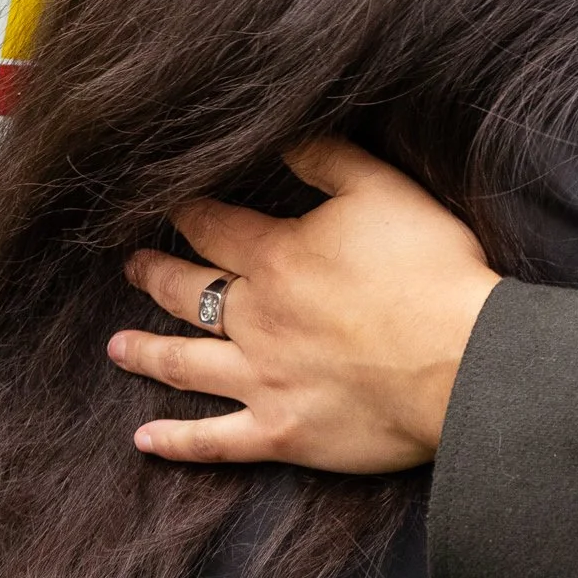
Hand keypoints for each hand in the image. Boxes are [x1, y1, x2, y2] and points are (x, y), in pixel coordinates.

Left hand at [110, 137, 502, 472]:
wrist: (461, 361)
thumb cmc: (430, 270)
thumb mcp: (383, 190)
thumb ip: (327, 159)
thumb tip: (282, 135)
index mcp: (277, 258)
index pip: (214, 228)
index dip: (189, 213)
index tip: (169, 205)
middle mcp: (255, 319)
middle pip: (189, 292)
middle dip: (156, 275)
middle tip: (131, 267)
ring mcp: (263, 380)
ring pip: (185, 364)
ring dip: (146, 352)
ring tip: (116, 346)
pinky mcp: (282, 433)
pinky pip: (214, 442)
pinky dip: (175, 441)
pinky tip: (145, 439)